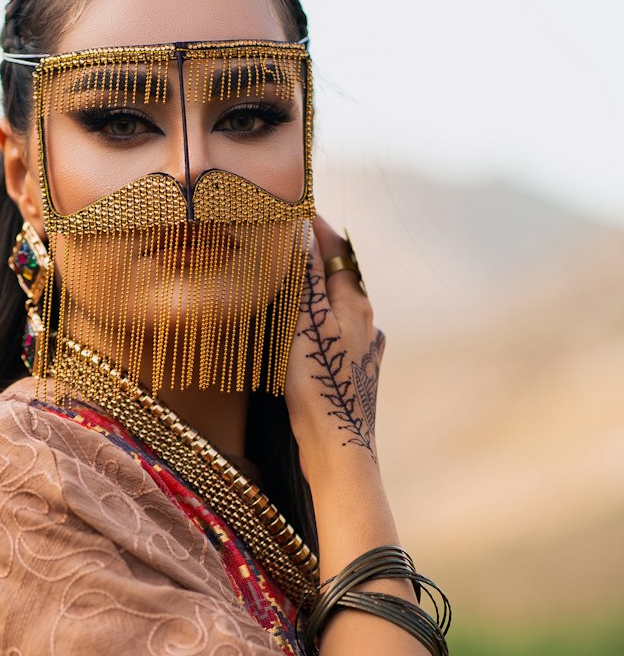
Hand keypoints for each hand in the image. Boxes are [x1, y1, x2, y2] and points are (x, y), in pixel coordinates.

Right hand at [284, 215, 384, 483]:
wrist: (338, 448)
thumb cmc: (318, 385)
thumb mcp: (306, 323)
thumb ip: (307, 278)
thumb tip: (304, 229)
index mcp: (355, 303)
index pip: (337, 250)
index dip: (315, 227)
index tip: (294, 207)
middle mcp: (366, 321)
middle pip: (343, 276)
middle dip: (319, 256)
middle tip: (289, 239)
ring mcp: (366, 350)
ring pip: (343, 307)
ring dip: (323, 289)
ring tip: (296, 280)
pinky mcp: (358, 375)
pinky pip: (342, 336)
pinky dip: (325, 322)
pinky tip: (318, 332)